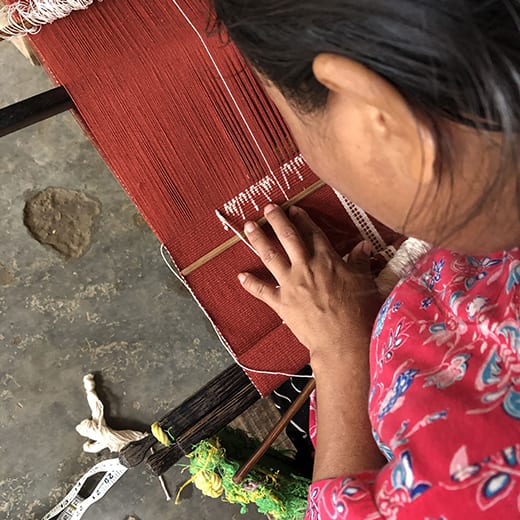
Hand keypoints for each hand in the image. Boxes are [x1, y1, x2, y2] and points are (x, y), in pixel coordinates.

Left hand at [238, 204, 383, 360]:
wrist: (344, 341)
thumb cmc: (359, 313)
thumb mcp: (365, 282)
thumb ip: (361, 261)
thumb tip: (364, 245)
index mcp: (327, 259)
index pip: (312, 233)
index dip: (303, 219)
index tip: (294, 209)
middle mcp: (306, 267)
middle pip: (288, 237)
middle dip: (277, 219)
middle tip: (268, 208)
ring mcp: (291, 284)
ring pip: (271, 255)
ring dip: (258, 239)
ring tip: (249, 226)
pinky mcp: (281, 303)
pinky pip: (262, 290)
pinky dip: (251, 283)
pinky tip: (241, 276)